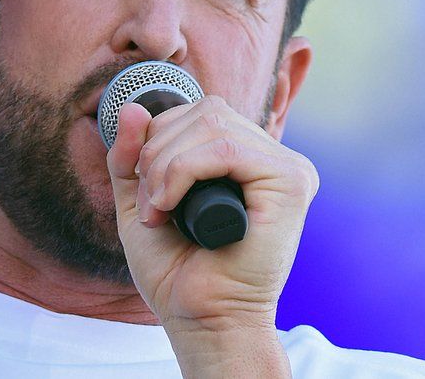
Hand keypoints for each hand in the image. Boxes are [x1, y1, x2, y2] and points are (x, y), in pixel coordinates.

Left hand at [106, 96, 319, 335]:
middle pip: (206, 112)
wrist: (200, 318)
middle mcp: (271, 158)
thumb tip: (133, 106)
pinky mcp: (291, 182)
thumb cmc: (177, 269)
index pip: (200, 113)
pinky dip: (184, 171)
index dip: (159, 137)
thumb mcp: (141, 198)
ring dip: (166, 165)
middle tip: (150, 204)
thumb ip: (132, 154)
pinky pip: (227, 150)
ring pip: (212, 126)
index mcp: (246, 157)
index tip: (145, 189)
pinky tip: (172, 206)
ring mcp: (287, 167)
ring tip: (159, 209)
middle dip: (159, 152)